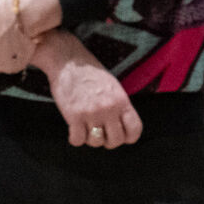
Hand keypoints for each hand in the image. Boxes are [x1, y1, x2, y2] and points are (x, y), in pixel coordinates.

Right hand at [35, 33, 142, 147]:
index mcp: (121, 101)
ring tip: (85, 128)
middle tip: (100, 133)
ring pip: (96, 142)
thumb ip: (119, 106)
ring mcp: (92, 113)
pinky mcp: (74, 116)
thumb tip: (121, 126)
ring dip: (90, 139)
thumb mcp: (113, 87)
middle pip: (116, 140)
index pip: (134, 130)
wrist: (68, 61)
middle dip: (107, 141)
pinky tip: (74, 129)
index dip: (128, 137)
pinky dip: (75, 138)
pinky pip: (78, 140)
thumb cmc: (89, 72)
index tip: (120, 135)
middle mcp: (109, 109)